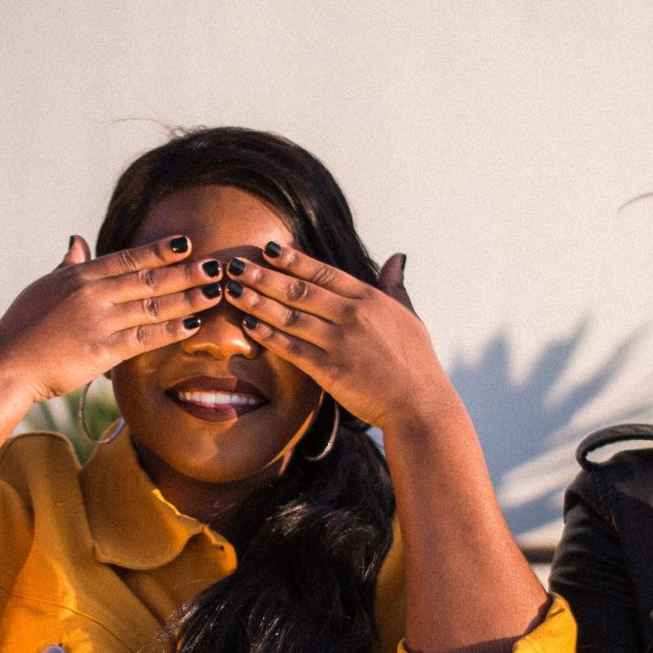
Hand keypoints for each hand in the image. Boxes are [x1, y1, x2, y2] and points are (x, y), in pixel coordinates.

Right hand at [0, 235, 214, 405]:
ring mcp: (99, 322)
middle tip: (215, 266)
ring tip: (214, 291)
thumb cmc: (22, 327)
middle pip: (147, 279)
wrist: (7, 364)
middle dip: (184, 272)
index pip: (127, 259)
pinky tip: (194, 324)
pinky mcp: (102, 351)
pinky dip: (171, 330)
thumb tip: (77, 240)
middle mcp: (92, 294)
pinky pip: (144, 338)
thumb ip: (67, 265)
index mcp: (79, 276)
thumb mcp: (44, 287)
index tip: (186, 244)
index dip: (159, 251)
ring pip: (152, 306)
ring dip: (187, 298)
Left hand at [224, 246, 448, 434]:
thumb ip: (395, 286)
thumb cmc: (417, 363)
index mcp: (370, 299)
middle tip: (236, 266)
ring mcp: (340, 342)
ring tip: (232, 290)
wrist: (420, 404)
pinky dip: (268, 336)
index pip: (324, 273)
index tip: (267, 248)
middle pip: (299, 290)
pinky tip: (248, 326)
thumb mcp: (410, 316)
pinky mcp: (330, 370)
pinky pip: (292, 348)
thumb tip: (396, 257)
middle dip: (264, 276)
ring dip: (257, 302)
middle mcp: (352, 315)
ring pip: (290, 316)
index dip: (292, 259)